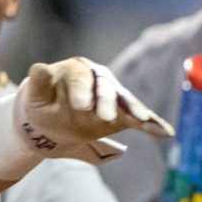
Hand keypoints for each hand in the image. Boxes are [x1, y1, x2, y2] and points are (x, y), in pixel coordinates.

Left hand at [19, 59, 169, 164]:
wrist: (53, 120)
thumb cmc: (43, 103)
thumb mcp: (35, 95)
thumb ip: (38, 82)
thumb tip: (38, 68)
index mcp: (78, 70)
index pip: (81, 78)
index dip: (81, 91)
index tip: (80, 106)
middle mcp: (99, 79)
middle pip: (106, 88)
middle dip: (107, 102)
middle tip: (105, 118)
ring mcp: (113, 97)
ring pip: (126, 101)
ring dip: (135, 110)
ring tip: (143, 120)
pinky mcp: (123, 115)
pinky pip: (140, 118)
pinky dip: (153, 124)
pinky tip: (166, 132)